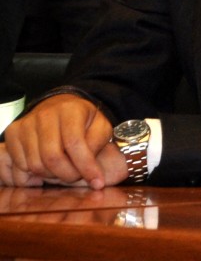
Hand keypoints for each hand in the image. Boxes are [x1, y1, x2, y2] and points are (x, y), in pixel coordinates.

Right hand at [2, 96, 125, 188]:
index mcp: (70, 110)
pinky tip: (48, 166)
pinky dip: (35, 173)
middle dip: (68, 174)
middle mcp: (45, 115)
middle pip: (52, 157)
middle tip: (76, 176)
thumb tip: (94, 174)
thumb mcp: (100, 127)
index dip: (86, 166)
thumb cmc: (81, 121)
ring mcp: (26, 124)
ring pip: (36, 164)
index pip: (75, 143)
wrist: (57, 107)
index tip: (97, 182)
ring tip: (64, 169)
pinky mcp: (13, 133)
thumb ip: (97, 145)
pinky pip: (21, 165)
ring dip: (52, 175)